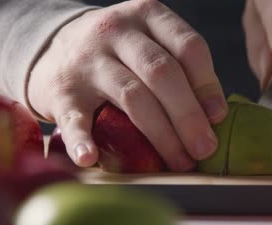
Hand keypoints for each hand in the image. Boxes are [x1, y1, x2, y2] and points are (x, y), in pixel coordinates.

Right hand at [28, 0, 226, 170]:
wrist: (53, 47)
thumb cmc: (114, 52)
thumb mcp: (146, 41)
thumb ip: (177, 66)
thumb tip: (214, 114)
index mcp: (146, 15)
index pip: (188, 47)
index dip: (208, 85)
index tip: (218, 117)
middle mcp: (117, 32)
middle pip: (163, 73)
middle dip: (188, 115)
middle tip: (204, 149)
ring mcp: (87, 60)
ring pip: (132, 96)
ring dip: (161, 135)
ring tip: (178, 161)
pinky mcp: (61, 90)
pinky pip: (75, 117)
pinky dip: (83, 139)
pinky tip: (90, 158)